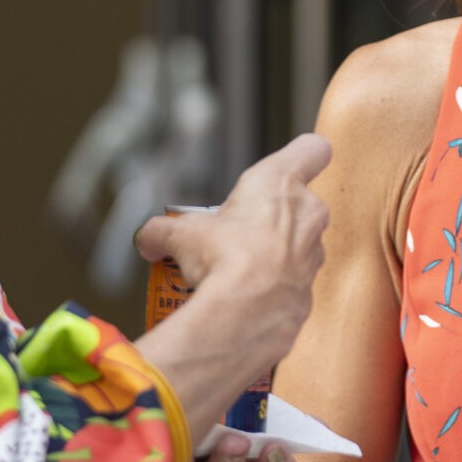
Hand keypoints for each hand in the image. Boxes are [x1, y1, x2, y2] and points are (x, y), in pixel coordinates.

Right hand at [134, 134, 331, 422]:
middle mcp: (307, 214)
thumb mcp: (180, 235)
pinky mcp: (310, 290)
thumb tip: (148, 239)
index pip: (313, 149)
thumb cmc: (225, 258)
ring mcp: (313, 253)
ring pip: (299, 245)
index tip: (288, 167)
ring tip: (237, 269)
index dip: (303, 156)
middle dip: (270, 217)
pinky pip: (292, 283)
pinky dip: (274, 287)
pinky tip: (247, 296)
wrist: (246, 312)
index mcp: (280, 183)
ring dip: (275, 253)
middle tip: (237, 232)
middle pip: (298, 204)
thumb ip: (162, 231)